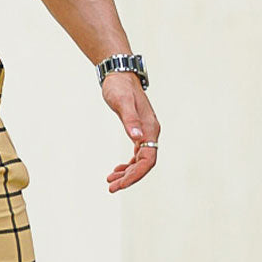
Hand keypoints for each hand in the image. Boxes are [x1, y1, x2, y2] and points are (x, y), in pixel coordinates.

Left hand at [101, 73, 159, 192]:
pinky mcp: (138, 131)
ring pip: (140, 160)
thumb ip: (130, 120)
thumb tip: (136, 138)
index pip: (148, 161)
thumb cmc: (119, 87)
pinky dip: (128, 164)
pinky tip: (117, 170)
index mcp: (150, 129)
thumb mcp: (121, 103)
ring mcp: (145, 132)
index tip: (120, 184)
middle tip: (111, 187)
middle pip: (145, 164)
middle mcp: (151, 132)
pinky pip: (137, 154)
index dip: (135, 175)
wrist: (119, 74)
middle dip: (129, 178)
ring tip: (110, 181)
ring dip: (127, 173)